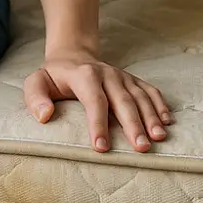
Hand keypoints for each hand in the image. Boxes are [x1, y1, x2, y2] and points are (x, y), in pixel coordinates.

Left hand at [23, 47, 173, 152]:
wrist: (72, 55)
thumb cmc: (54, 77)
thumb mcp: (37, 82)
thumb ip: (35, 97)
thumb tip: (44, 116)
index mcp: (83, 75)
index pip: (94, 100)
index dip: (98, 123)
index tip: (101, 147)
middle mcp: (106, 73)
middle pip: (122, 100)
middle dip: (132, 124)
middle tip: (141, 148)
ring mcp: (122, 76)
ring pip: (140, 96)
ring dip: (150, 117)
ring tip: (158, 138)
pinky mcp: (132, 80)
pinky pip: (150, 90)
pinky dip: (160, 104)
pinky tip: (167, 122)